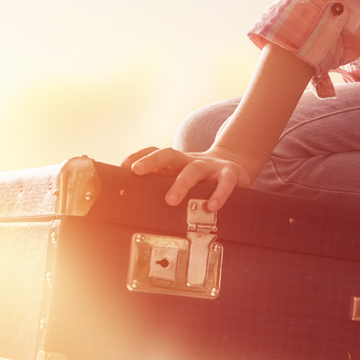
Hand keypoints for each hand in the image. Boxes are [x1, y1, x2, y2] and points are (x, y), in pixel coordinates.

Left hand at [127, 146, 255, 212]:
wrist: (236, 164)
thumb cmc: (202, 176)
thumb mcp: (182, 175)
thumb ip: (164, 181)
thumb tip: (136, 197)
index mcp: (178, 161)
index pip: (156, 153)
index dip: (140, 156)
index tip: (123, 166)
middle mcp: (191, 160)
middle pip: (170, 154)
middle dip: (152, 161)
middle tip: (137, 171)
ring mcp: (211, 166)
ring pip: (194, 170)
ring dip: (181, 183)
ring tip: (171, 200)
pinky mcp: (230, 174)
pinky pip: (224, 183)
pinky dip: (218, 194)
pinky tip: (211, 206)